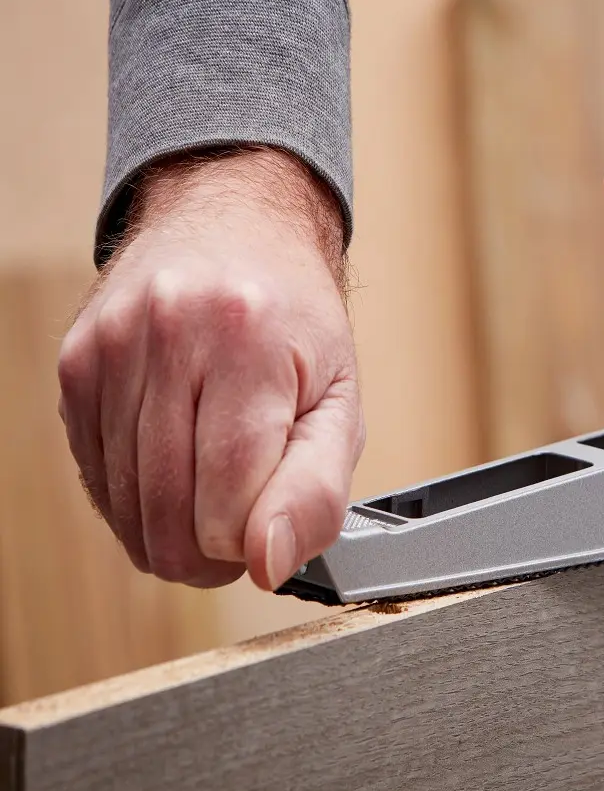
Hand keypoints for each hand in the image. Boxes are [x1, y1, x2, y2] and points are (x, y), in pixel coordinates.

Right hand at [58, 148, 362, 590]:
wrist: (234, 227)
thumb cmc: (295, 318)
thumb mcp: (340, 398)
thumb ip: (317, 488)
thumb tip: (269, 563)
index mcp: (247, 341)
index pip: (228, 509)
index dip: (254, 539)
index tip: (272, 518)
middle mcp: (168, 335)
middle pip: (169, 520)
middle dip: (213, 546)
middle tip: (245, 516)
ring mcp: (110, 349)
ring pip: (126, 510)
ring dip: (174, 522)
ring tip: (215, 478)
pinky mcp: (75, 367)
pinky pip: (96, 479)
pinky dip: (137, 494)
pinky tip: (175, 457)